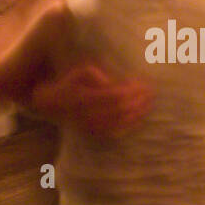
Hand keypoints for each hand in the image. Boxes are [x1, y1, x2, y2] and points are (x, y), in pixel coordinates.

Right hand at [33, 62, 154, 136]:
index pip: (114, 95)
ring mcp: (89, 126)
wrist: (53, 104)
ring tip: (149, 103)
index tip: (144, 84)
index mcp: (82, 97)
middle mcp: (85, 114)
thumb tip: (115, 85)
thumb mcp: (81, 72)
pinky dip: (129, 125)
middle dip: (137, 101)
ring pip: (119, 122)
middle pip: (119, 109)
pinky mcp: (93, 133)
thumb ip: (98, 75)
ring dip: (137, 113)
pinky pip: (115, 132)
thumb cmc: (71, 82)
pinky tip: (140, 117)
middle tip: (151, 93)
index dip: (131, 90)